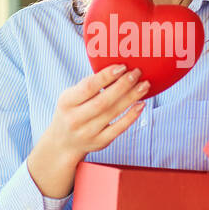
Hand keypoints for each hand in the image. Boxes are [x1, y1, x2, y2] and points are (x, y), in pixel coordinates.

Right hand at [27, 64, 149, 197]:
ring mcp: (88, 133)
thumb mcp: (70, 97)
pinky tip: (141, 104)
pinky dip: (131, 116)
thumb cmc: (71, 112)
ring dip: (131, 97)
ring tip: (144, 85)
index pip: (88, 87)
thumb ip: (89, 85)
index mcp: (66, 102)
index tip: (122, 66)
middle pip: (103, 101)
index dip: (106, 76)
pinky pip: (119, 128)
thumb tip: (117, 69)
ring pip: (113, 113)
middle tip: (136, 73)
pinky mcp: (100, 142)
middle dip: (123, 85)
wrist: (64, 143)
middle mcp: (75, 119)